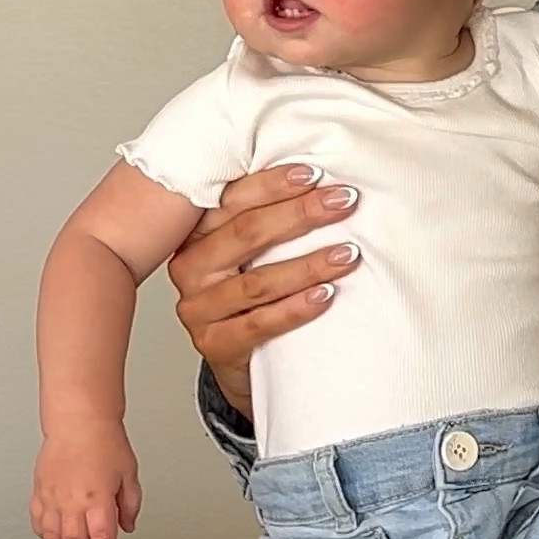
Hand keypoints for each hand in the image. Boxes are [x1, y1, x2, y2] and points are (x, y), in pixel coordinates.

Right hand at [32, 424, 141, 538]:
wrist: (78, 421)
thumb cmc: (104, 441)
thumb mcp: (129, 474)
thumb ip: (130, 504)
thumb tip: (126, 526)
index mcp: (98, 499)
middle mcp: (73, 502)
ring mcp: (53, 497)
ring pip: (52, 537)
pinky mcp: (40, 490)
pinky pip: (38, 520)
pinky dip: (43, 535)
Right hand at [165, 166, 361, 415]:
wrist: (241, 364)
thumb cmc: (250, 297)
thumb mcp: (248, 254)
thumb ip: (265, 221)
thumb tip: (319, 180)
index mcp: (195, 235)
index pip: (231, 200)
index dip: (273, 184)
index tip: (314, 174)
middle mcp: (189, 268)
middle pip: (246, 234)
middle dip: (300, 215)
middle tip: (342, 202)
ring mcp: (198, 309)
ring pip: (257, 282)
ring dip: (308, 265)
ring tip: (348, 254)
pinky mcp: (214, 345)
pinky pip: (259, 323)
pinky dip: (296, 309)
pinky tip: (326, 295)